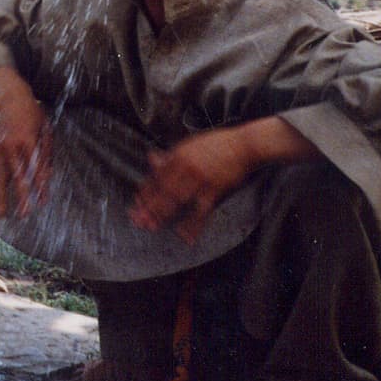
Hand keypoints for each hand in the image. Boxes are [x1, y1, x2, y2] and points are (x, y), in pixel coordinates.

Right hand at [0, 67, 51, 218]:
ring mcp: (1, 149)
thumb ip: (46, 153)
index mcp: (26, 139)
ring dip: (2, 196)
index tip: (42, 200)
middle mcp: (11, 146)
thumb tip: (47, 176)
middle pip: (16, 175)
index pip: (34, 167)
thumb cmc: (33, 115)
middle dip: (21, 196)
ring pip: (1, 177)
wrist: (11, 100)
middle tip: (25, 213)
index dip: (39, 184)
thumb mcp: (45, 129)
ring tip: (3, 214)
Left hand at [129, 128, 253, 243]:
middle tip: (138, 220)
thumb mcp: (190, 145)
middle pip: (162, 189)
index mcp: (177, 155)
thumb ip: (170, 156)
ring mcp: (200, 178)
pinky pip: (201, 210)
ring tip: (152, 226)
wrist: (243, 145)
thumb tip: (151, 159)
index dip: (145, 192)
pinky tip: (185, 235)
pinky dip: (193, 224)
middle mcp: (185, 166)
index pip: (156, 176)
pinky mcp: (215, 188)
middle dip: (149, 206)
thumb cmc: (217, 145)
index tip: (137, 203)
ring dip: (163, 214)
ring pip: (177, 199)